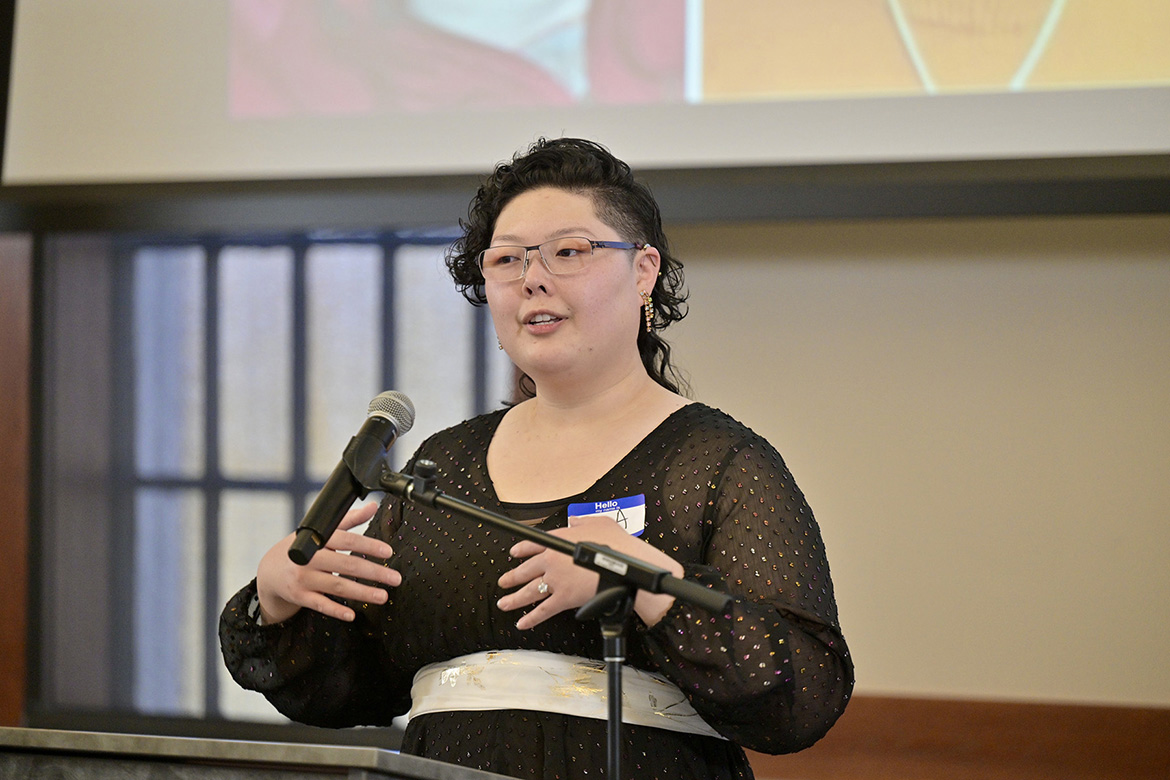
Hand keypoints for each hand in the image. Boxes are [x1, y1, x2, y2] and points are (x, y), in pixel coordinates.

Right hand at [255, 501, 401, 623]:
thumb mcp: (320, 531)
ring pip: (337, 586)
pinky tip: (352, 614)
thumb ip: (348, 520)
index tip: (388, 551)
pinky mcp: (300, 597)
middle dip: (373, 572)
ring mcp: (303, 579)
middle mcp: (309, 558)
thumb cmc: (301, 549)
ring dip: (362, 592)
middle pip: (346, 565)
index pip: (346, 540)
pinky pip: (321, 605)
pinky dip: (336, 610)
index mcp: (317, 539)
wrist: (269, 571)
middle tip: (395, 578)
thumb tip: (373, 506)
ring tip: (383, 596)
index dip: (368, 545)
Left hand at [496, 514, 683, 629]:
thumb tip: (575, 520)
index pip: (533, 544)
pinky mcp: (563, 599)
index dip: (521, 549)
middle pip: (525, 569)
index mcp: (559, 541)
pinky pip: (543, 611)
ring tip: (503, 603)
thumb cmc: (616, 544)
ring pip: (529, 592)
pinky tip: (522, 623)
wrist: (625, 565)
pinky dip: (531, 619)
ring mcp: (556, 581)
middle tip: (503, 581)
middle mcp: (552, 561)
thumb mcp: (599, 522)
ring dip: (514, 599)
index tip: (514, 553)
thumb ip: (583, 521)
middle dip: (512, 576)